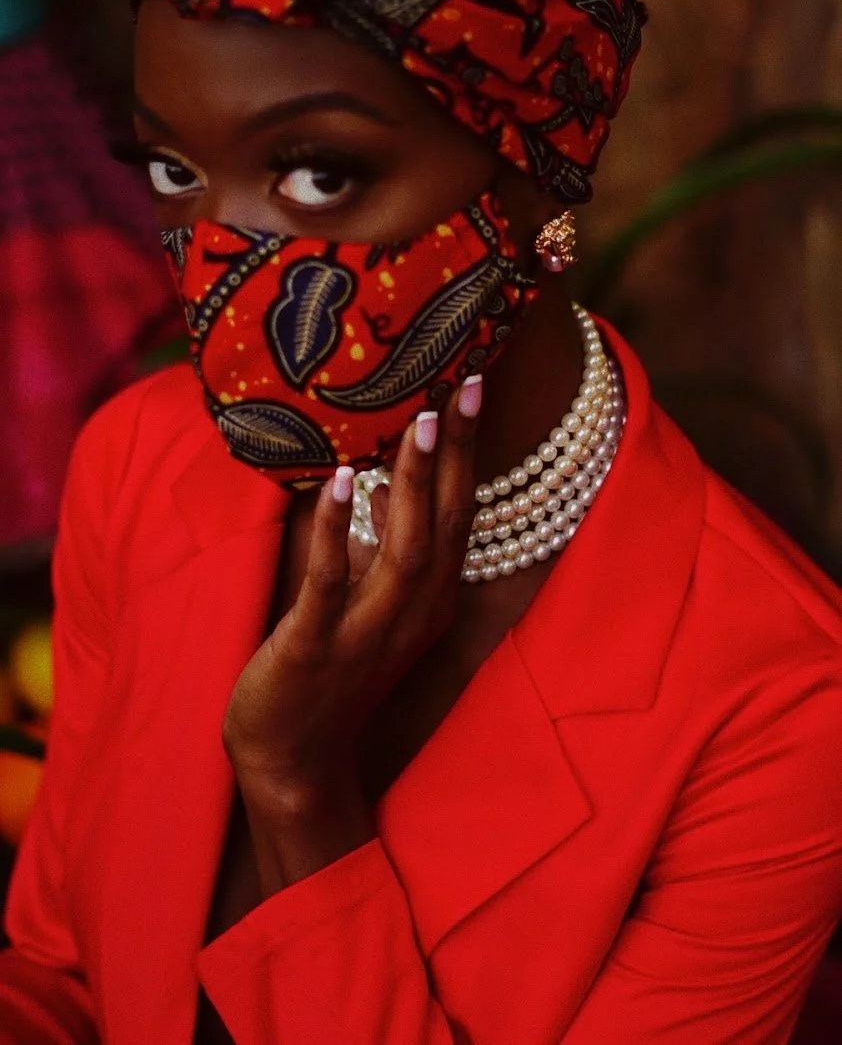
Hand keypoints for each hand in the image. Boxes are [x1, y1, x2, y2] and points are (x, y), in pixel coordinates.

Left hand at [222, 377, 482, 813]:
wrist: (295, 760)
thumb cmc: (331, 672)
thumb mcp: (369, 603)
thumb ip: (381, 546)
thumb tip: (378, 477)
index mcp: (428, 598)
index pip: (458, 513)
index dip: (467, 453)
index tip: (471, 388)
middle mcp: (413, 612)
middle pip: (445, 522)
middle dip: (456, 453)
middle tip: (463, 384)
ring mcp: (368, 631)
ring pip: (405, 549)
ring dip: (411, 484)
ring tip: (419, 421)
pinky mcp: (316, 647)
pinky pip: (331, 581)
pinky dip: (337, 530)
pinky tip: (338, 482)